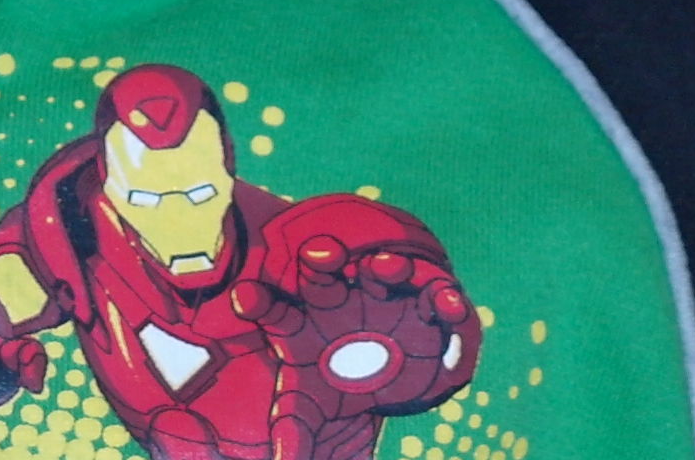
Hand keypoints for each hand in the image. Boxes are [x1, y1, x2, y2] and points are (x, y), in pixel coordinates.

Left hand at [232, 195, 475, 450]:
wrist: (378, 381)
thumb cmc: (330, 386)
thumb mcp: (309, 412)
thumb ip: (294, 437)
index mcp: (300, 324)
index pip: (274, 309)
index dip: (259, 302)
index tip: (244, 297)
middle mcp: (337, 300)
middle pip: (324, 275)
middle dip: (322, 263)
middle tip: (319, 256)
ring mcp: (378, 298)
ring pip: (380, 273)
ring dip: (386, 266)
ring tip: (388, 266)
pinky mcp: (420, 307)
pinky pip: (434, 296)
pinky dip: (446, 298)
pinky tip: (450, 302)